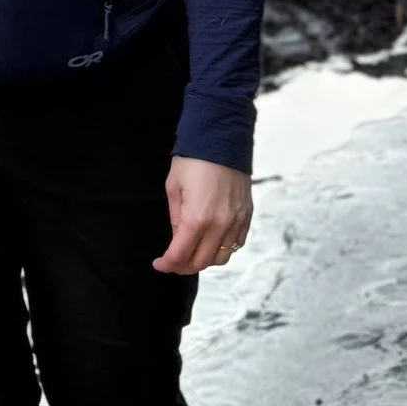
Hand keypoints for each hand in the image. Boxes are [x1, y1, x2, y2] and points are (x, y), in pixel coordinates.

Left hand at [155, 155, 251, 274]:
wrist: (222, 139)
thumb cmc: (193, 160)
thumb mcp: (173, 187)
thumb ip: (175, 217)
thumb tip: (178, 236)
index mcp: (197, 218)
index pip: (180, 254)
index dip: (167, 264)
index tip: (158, 264)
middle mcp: (220, 225)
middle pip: (201, 262)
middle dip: (183, 266)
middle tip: (173, 261)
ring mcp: (237, 221)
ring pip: (221, 257)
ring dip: (204, 260)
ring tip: (192, 253)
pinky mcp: (247, 215)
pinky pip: (236, 243)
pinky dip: (223, 249)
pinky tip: (212, 242)